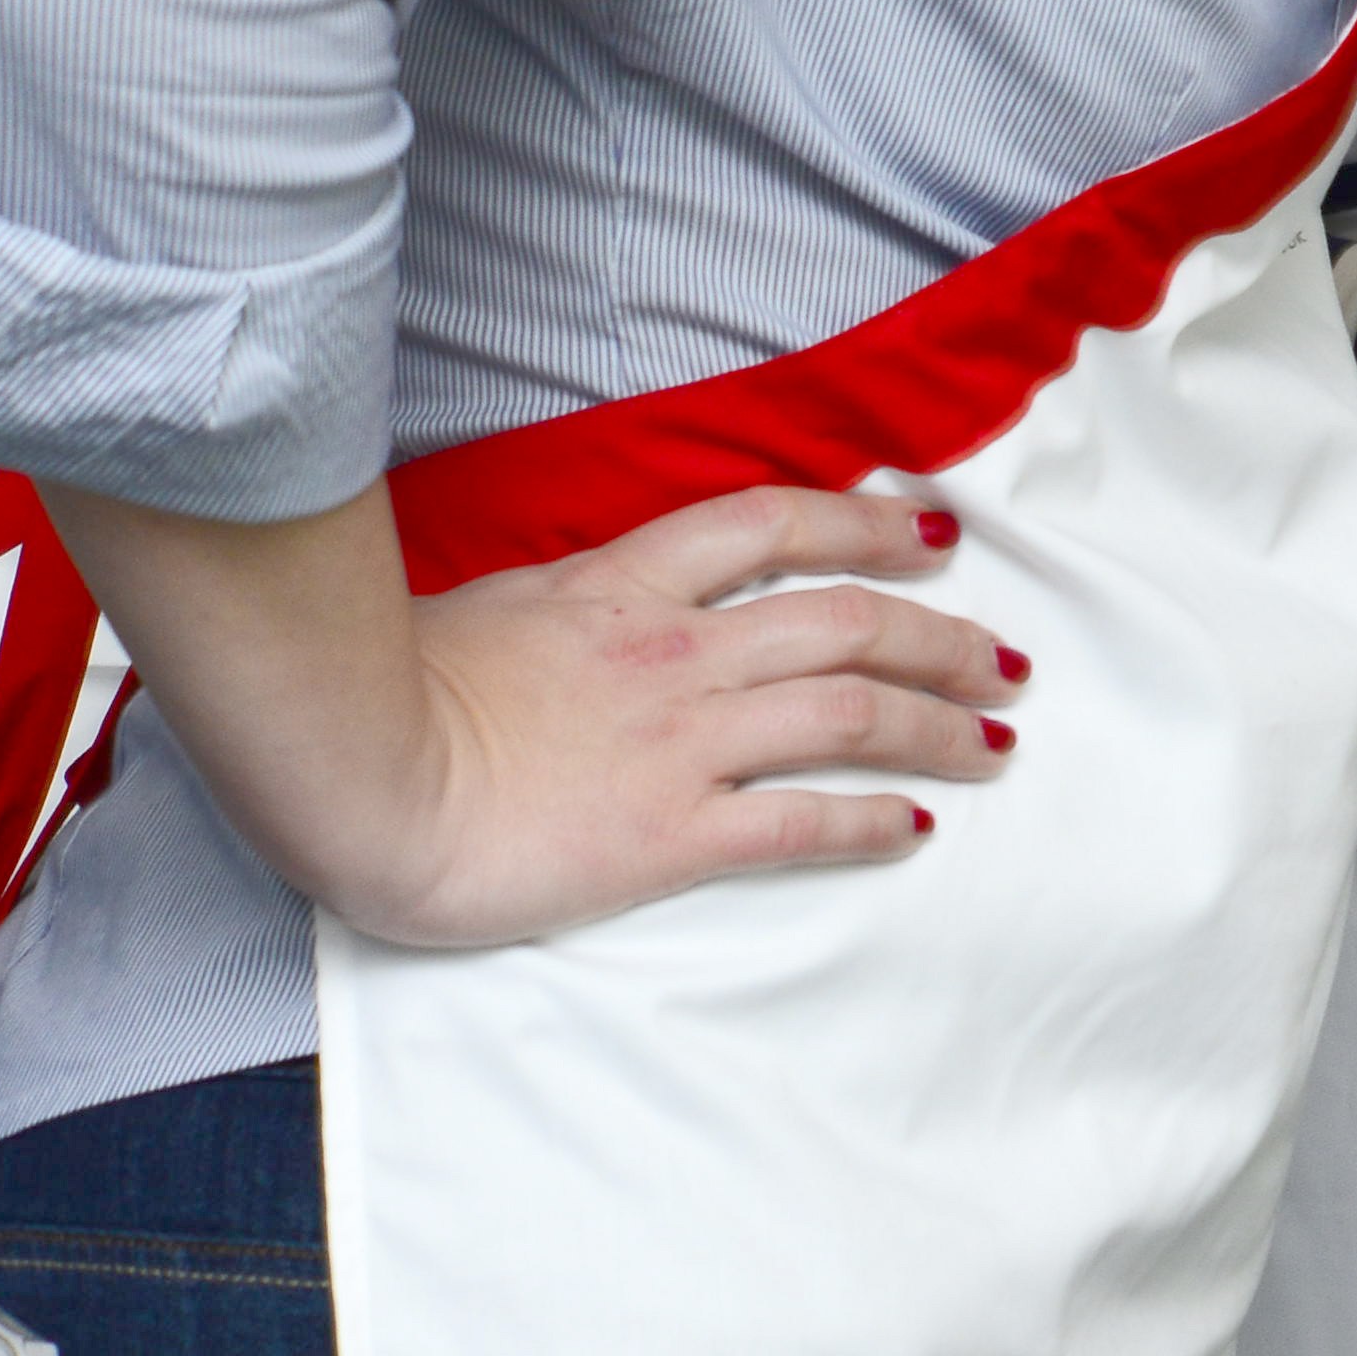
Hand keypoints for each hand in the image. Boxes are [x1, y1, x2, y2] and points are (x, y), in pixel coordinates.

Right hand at [349, 484, 1024, 947]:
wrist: (351, 773)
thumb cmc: (385, 692)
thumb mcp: (487, 610)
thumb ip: (559, 606)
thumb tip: (577, 609)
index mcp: (625, 587)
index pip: (776, 525)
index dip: (869, 524)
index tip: (933, 535)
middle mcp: (677, 652)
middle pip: (849, 620)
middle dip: (942, 639)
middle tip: (1005, 661)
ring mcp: (681, 739)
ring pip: (851, 712)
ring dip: (938, 724)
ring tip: (996, 741)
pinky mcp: (669, 831)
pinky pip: (800, 820)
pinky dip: (870, 820)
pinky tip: (916, 826)